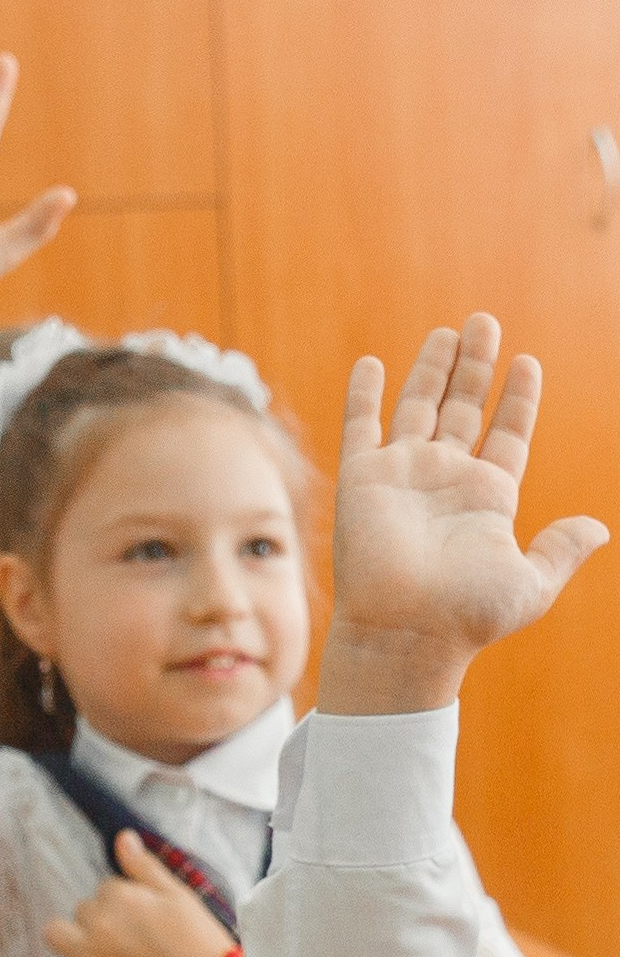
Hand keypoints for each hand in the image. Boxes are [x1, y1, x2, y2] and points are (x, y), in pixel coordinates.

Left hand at [44, 834, 246, 956]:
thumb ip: (143, 866)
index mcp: (118, 896)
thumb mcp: (176, 893)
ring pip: (55, 935)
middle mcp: (98, 924)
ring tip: (94, 948)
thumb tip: (123, 837)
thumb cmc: (199, 939)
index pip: (105, 888)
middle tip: (127, 937)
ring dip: (69, 937)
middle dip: (99, 918)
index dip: (123, 901)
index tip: (142, 918)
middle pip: (82, 911)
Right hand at [316, 318, 606, 716]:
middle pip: (464, 409)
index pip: (506, 434)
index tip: (527, 363)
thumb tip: (599, 529)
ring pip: (419, 408)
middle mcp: (445, 481)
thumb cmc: (466, 616)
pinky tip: (371, 364)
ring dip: (432, 368)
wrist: (404, 633)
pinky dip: (364, 395)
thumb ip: (562, 551)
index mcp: (487, 499)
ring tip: (449, 331)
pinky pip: (361, 427)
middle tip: (485, 323)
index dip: (518, 400)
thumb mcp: (531, 584)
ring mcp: (402, 478)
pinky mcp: (362, 480)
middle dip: (476, 367)